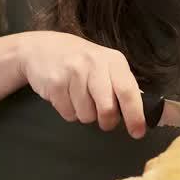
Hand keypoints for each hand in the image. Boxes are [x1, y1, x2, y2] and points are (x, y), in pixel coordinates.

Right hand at [18, 31, 145, 137]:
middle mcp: (94, 64)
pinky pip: (68, 114)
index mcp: (113, 60)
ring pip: (86, 115)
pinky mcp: (54, 84)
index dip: (135, 115)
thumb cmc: (80, 60)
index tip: (137, 132)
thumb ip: (120, 85)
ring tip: (79, 98)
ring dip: (85, 114)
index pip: (128, 91)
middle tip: (105, 120)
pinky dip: (68, 111)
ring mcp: (73, 73)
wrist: (41, 48)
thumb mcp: (105, 64)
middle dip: (107, 121)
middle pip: (107, 108)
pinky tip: (65, 95)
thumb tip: (139, 112)